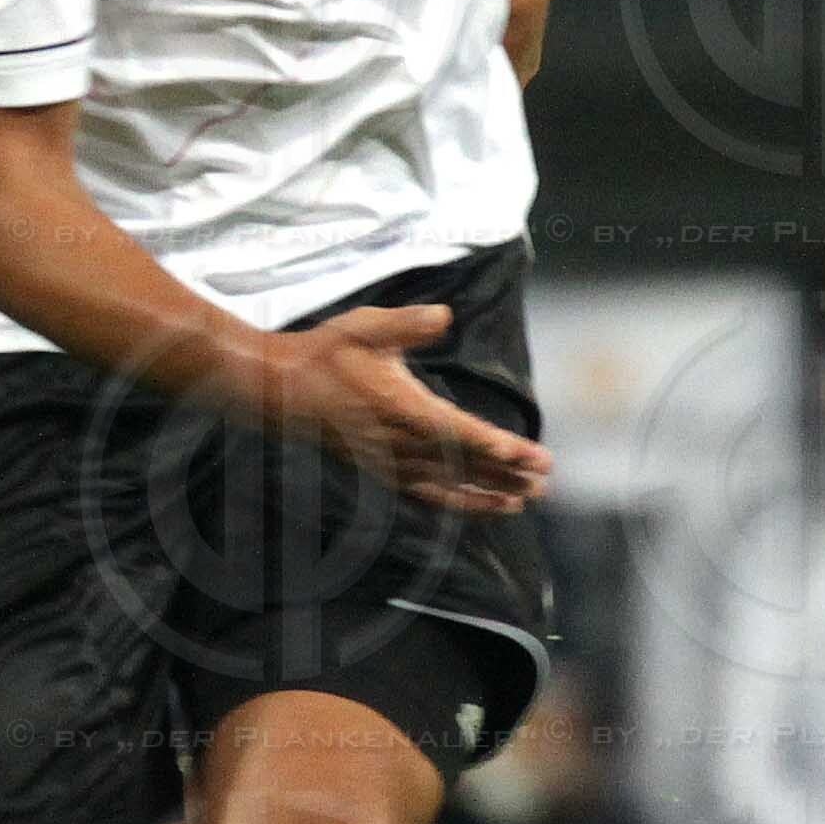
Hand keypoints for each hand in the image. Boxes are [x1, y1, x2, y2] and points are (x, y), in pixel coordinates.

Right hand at [251, 304, 549, 513]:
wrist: (280, 390)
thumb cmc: (325, 354)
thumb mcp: (365, 327)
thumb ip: (408, 324)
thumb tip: (445, 317)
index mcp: (399, 406)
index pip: (457, 431)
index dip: (495, 446)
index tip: (528, 456)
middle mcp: (397, 442)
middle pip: (462, 464)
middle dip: (505, 472)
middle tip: (544, 479)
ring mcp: (388, 462)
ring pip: (448, 487)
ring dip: (488, 494)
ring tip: (524, 500)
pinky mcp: (381, 472)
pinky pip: (426, 495)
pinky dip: (458, 504)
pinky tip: (483, 507)